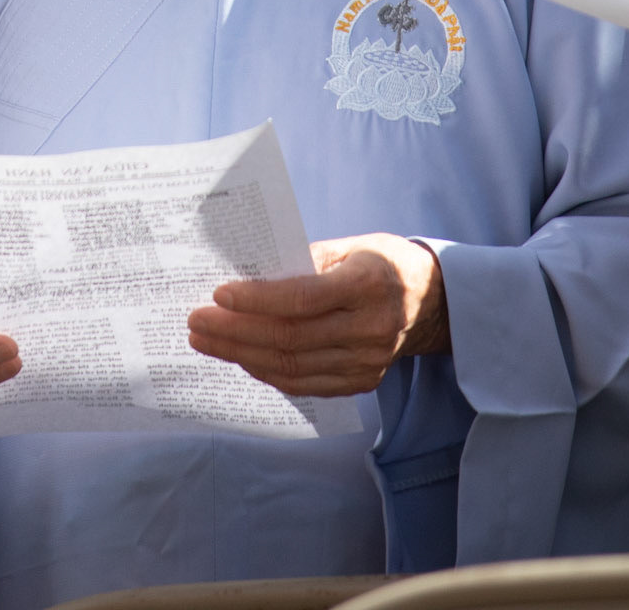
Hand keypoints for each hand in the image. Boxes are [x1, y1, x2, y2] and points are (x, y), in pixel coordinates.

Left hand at [186, 233, 448, 397]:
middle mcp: (368, 329)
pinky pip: (305, 384)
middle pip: (290, 339)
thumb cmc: (383, 262)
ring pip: (292, 368)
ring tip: (207, 342)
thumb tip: (251, 272)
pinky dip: (268, 373)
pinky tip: (242, 358)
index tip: (219, 294)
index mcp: (367, 285)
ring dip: (242, 356)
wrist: (432, 302)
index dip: (256, 300)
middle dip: (235, 332)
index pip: (302, 298)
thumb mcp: (351, 244)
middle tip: (196, 322)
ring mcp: (367, 362)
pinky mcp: (361, 383)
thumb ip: (306, 259)